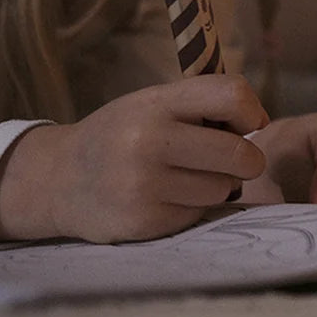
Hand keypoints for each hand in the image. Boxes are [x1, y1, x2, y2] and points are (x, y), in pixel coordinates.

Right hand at [0, 76, 268, 243]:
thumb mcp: (151, 104)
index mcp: (156, 103)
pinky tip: (166, 198)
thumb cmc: (121, 135)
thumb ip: (201, 105)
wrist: (57, 180)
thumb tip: (259, 124)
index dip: (251, 112)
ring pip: (224, 188)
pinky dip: (194, 207)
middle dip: (247, 160)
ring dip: (219, 186)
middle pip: (240, 153)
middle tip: (231, 161)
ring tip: (187, 178)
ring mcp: (145, 184)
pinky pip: (200, 213)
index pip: (232, 95)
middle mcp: (149, 141)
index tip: (246, 125)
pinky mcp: (145, 221)